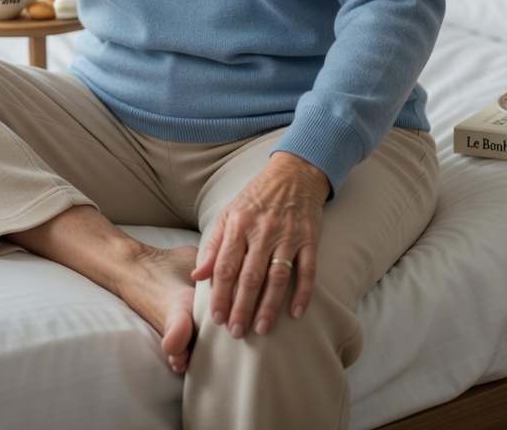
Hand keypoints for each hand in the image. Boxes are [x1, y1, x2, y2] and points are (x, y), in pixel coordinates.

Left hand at [191, 151, 330, 338]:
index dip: (220, 294)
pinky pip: (308, 270)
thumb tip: (197, 276)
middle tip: (235, 333)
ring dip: (269, 305)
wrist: (294, 174)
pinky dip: (303, 292)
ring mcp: (288, 236)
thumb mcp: (229, 214)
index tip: (215, 318)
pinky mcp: (310, 239)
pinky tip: (296, 313)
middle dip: (241, 307)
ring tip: (260, 329)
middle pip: (250, 276)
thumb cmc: (256, 198)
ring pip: (277, 277)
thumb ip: (214, 246)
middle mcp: (263, 231)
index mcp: (239, 224)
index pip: (226, 266)